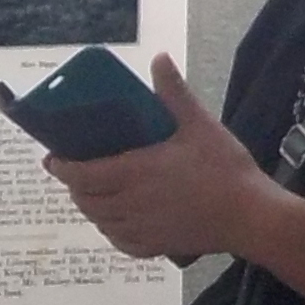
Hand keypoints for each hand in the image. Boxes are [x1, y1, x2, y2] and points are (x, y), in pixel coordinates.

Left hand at [42, 56, 268, 263]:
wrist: (251, 217)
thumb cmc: (224, 169)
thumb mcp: (199, 124)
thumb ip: (174, 92)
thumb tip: (159, 58)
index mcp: (134, 173)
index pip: (81, 175)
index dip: (61, 168)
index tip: (52, 158)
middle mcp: (131, 204)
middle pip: (86, 200)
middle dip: (74, 186)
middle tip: (74, 171)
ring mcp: (143, 229)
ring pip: (101, 222)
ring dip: (90, 208)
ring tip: (92, 193)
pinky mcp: (157, 247)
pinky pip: (122, 243)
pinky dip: (111, 231)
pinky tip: (116, 223)